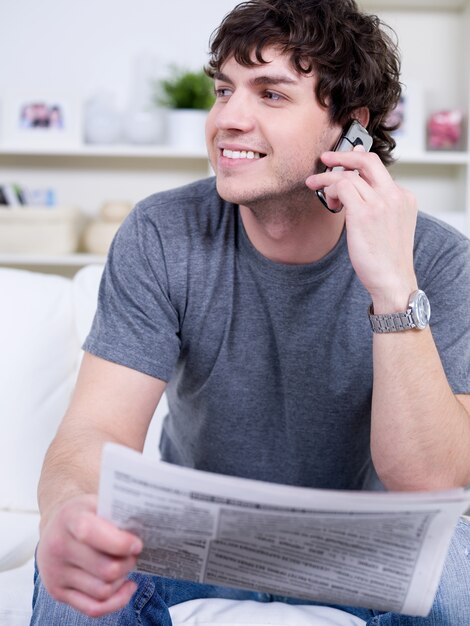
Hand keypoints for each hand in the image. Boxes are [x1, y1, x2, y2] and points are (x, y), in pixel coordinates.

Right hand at [37, 494, 142, 617]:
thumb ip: (117, 512)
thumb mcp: (97, 502)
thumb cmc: (85, 513)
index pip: (90, 533)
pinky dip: (116, 601)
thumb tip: (148, 526)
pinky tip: (127, 586)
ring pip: (103, 591)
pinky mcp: (57, 592)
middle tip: (135, 555)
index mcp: (69, 518)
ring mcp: (55, 573)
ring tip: (126, 566)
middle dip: (128, 563)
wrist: (55, 527)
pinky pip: (93, 608)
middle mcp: (58, 547)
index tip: (137, 544)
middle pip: (105, 569)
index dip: (120, 542)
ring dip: (122, 580)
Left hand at [306, 147, 417, 310]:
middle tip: (325, 159)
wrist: (392, 280)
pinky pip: (342, 187)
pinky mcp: (364, 213)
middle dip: (343, 155)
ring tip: (317, 189)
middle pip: (368, 160)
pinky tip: (329, 204)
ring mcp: (381, 203)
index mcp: (403, 197)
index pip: (377, 170)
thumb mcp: (389, 226)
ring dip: (328, 180)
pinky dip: (330, 191)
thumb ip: (377, 206)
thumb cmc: (386, 259)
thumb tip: (352, 192)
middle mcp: (395, 195)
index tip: (342, 164)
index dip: (356, 164)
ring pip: (349, 175)